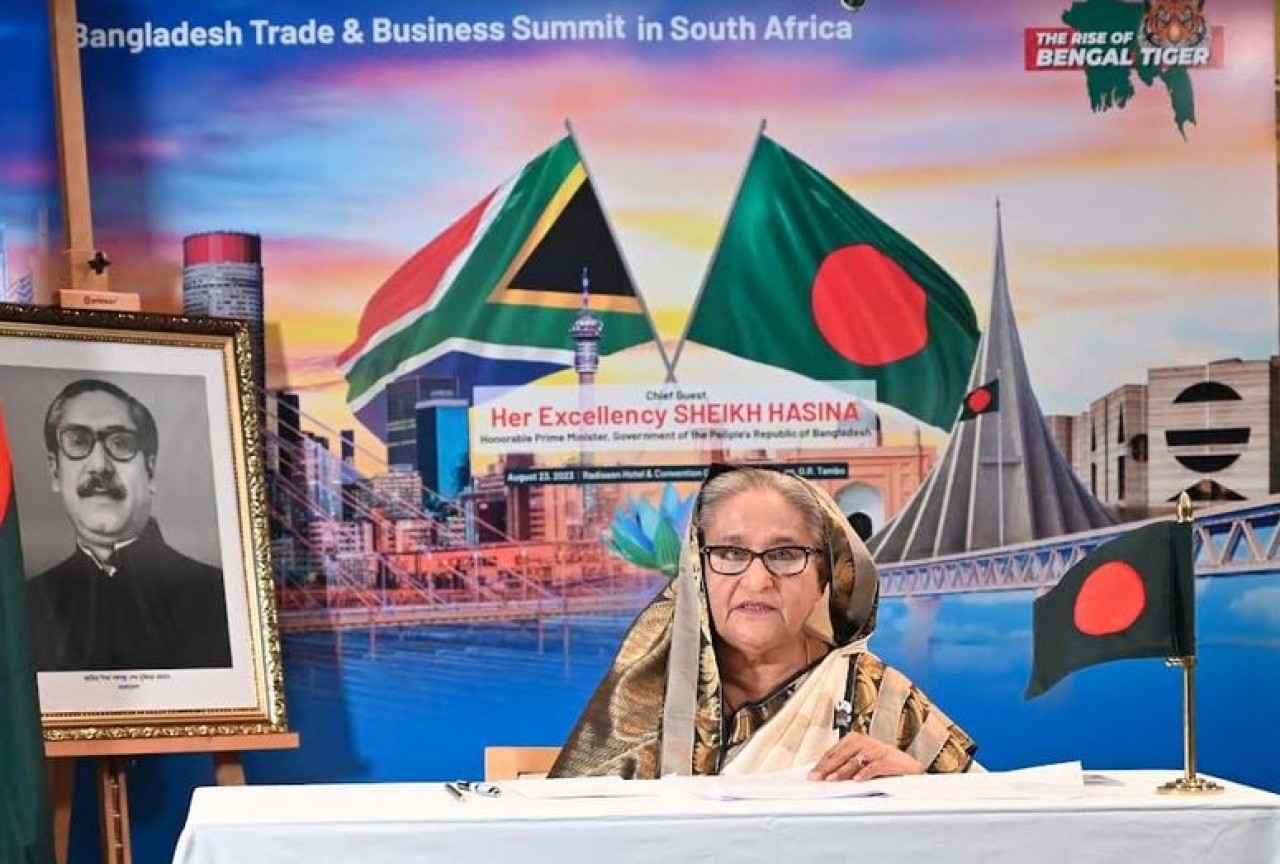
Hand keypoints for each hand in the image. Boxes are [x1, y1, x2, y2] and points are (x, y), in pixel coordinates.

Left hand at [807, 732, 924, 780]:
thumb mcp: (861, 764)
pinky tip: (857, 780)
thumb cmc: (884, 766)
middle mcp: (866, 742)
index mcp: (855, 740)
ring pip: (856, 759)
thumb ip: (845, 767)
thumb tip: (824, 776)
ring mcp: (878, 749)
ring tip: (832, 779)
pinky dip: (865, 772)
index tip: (812, 774)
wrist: (910, 768)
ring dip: (843, 770)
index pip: (834, 751)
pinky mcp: (890, 759)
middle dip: (828, 767)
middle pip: (842, 753)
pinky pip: (875, 765)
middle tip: (818, 777)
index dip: (822, 763)